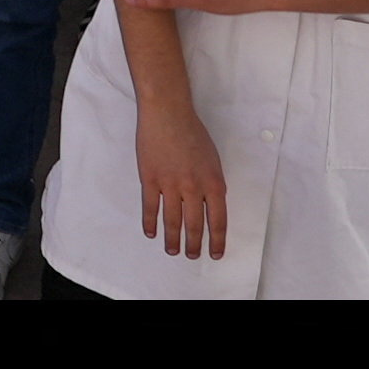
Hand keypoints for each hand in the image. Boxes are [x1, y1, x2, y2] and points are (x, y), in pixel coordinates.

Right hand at [136, 96, 229, 259]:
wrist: (168, 113)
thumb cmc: (192, 132)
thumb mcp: (213, 160)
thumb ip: (211, 184)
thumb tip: (208, 204)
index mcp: (213, 183)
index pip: (218, 221)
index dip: (217, 240)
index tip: (215, 253)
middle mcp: (193, 188)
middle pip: (194, 225)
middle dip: (194, 245)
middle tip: (192, 256)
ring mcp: (170, 184)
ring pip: (172, 220)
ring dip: (173, 239)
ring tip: (173, 251)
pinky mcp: (150, 179)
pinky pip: (150, 207)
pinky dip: (150, 222)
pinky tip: (151, 233)